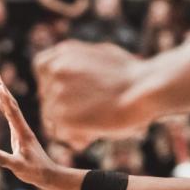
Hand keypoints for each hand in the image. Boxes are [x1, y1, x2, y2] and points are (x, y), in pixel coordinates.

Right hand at [0, 72, 55, 186]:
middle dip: (3, 89)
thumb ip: (5, 160)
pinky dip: (5, 106)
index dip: (5, 99)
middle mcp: (22, 128)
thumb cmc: (34, 171)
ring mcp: (21, 130)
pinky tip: (0, 102)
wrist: (47, 175)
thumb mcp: (18, 167)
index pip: (12, 112)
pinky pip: (11, 116)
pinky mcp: (19, 135)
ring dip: (4, 95)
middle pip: (12, 104)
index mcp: (22, 133)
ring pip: (12, 108)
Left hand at [32, 41, 150, 147]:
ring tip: (95, 127)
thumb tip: (66, 73)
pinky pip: (62, 134)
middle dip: (64, 110)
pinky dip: (77, 137)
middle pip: (47, 98)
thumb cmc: (132, 76)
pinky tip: (94, 135)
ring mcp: (57, 93)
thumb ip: (79, 62)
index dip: (54, 85)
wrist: (146, 89)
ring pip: (52, 118)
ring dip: (71, 126)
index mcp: (64, 52)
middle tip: (90, 116)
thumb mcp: (102, 55)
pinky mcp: (62, 116)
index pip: (43, 70)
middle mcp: (56, 70)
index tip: (71, 95)